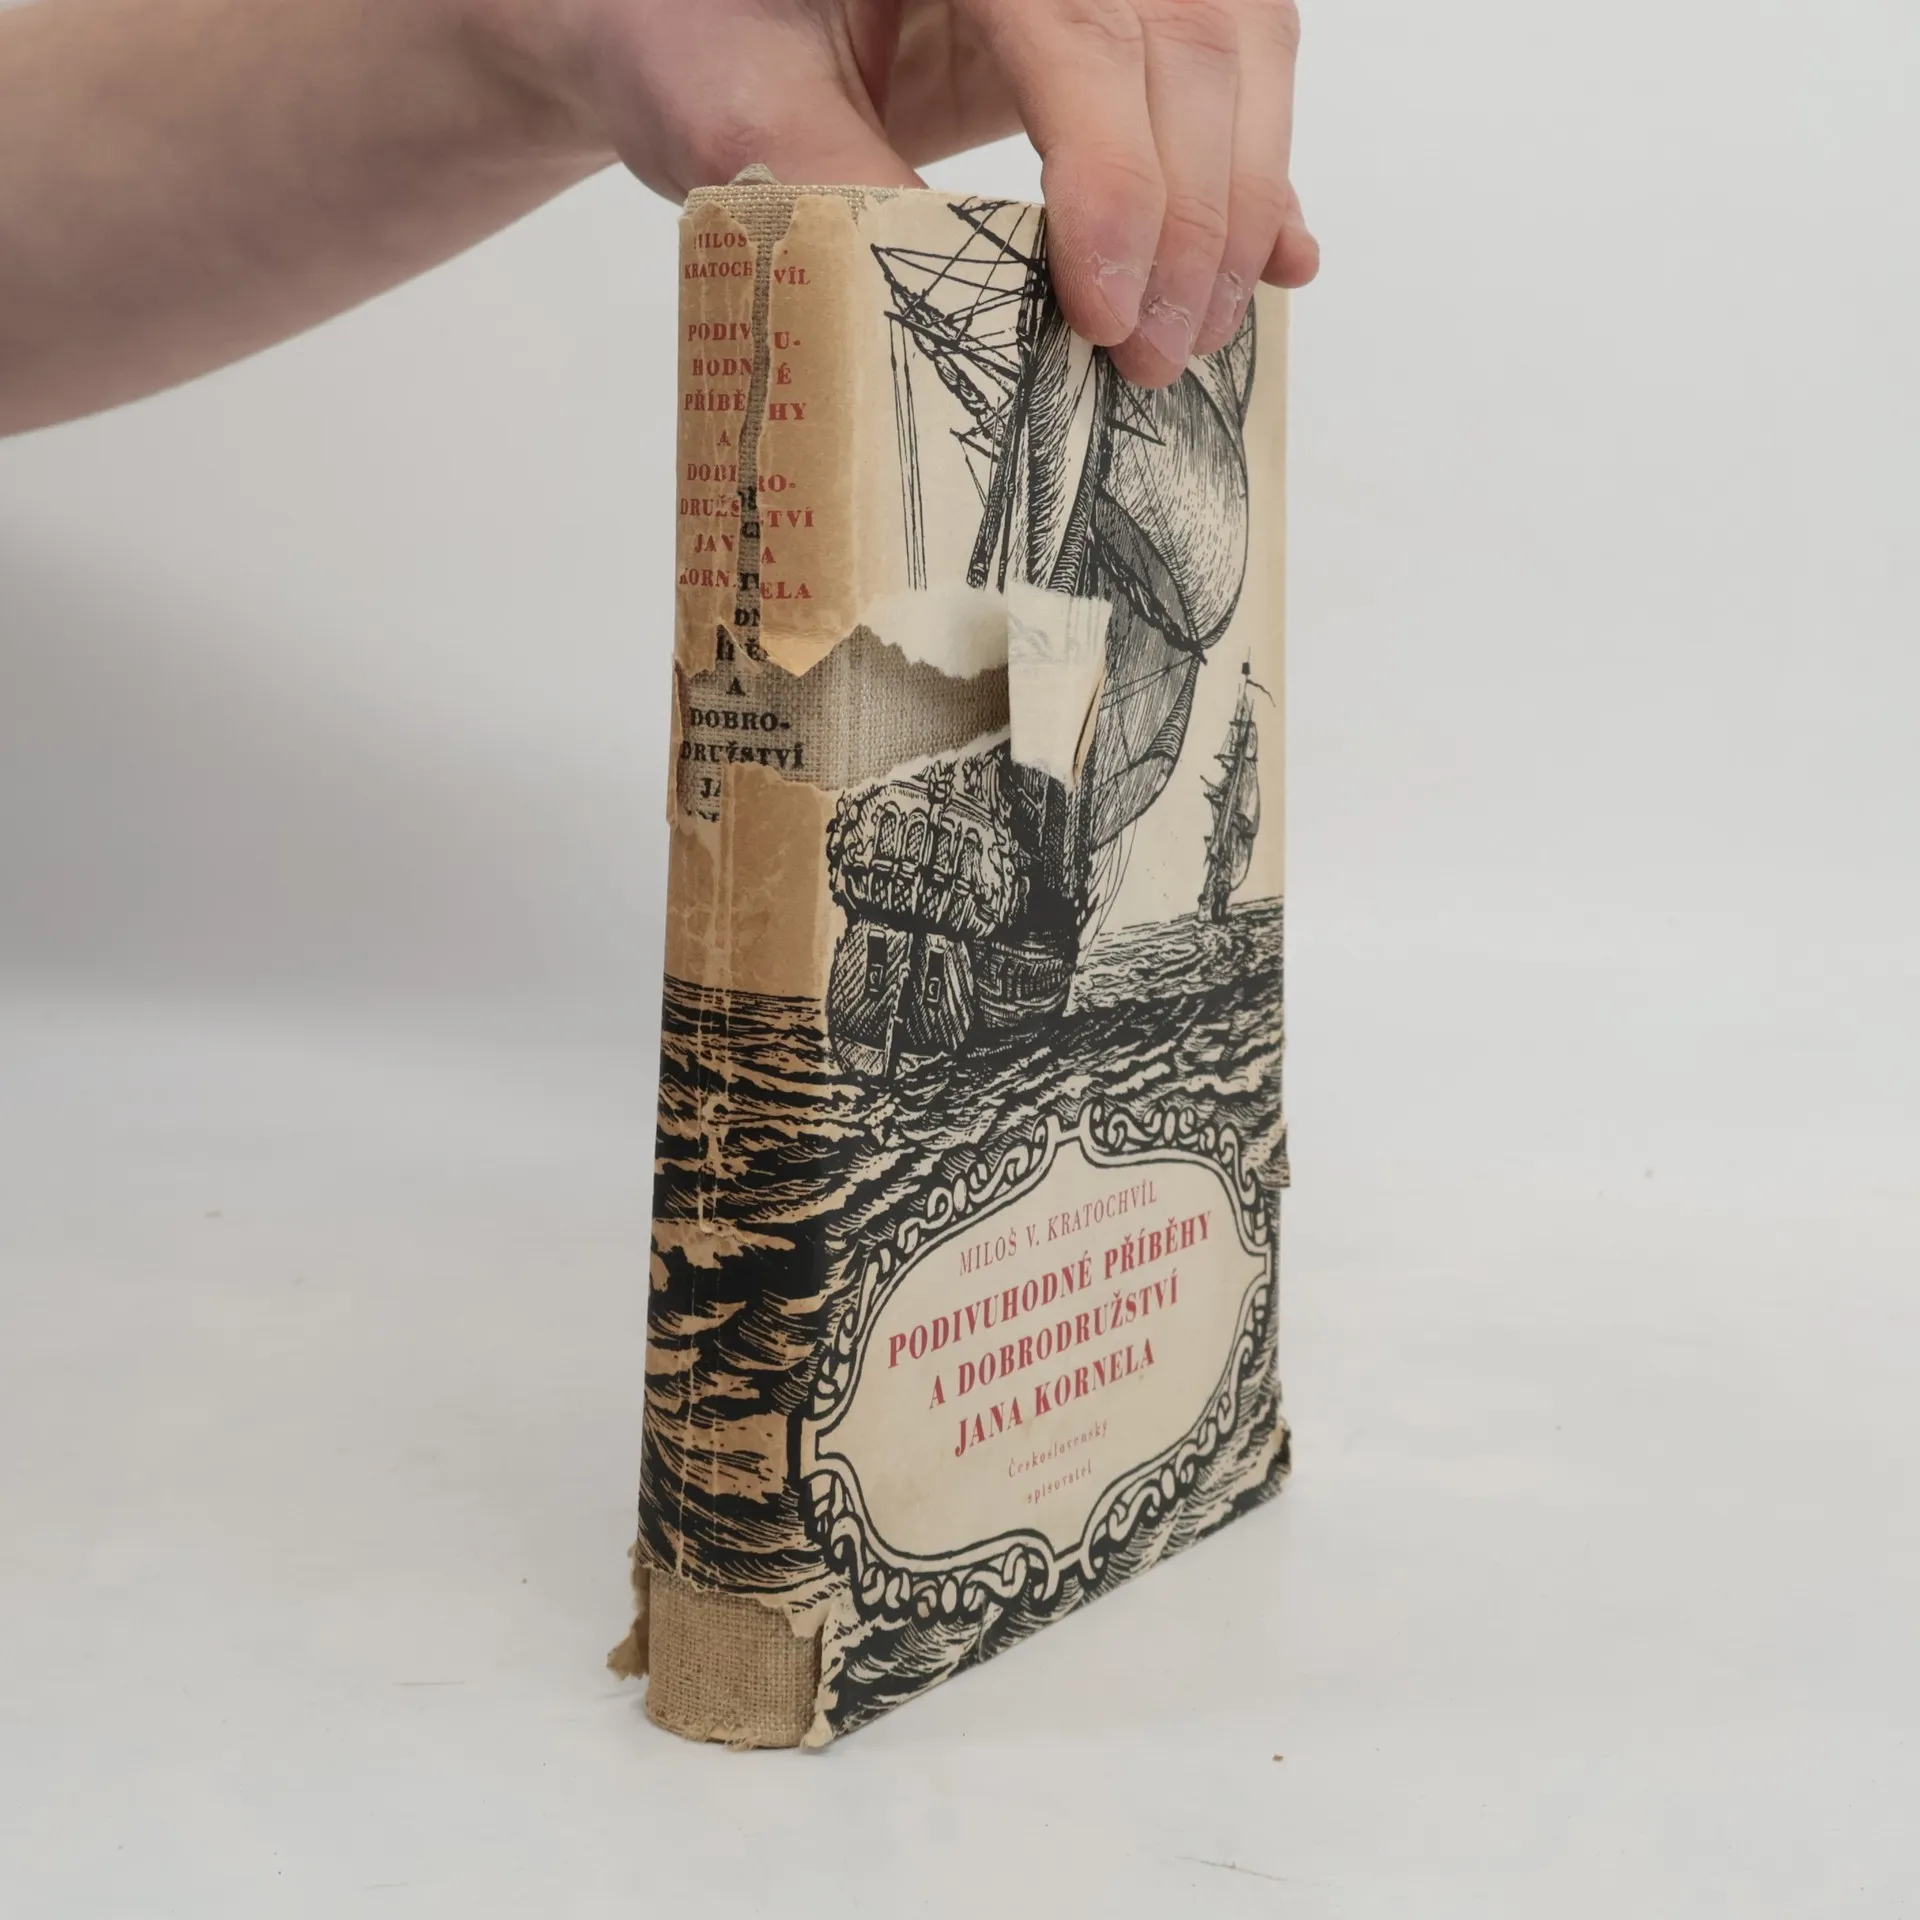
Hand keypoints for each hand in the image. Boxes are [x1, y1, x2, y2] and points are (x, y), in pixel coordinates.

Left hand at [501, 0, 1316, 385]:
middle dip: (1192, 213)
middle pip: (1186, 35)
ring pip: (1236, 43)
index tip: (1103, 314)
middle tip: (1157, 357)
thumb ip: (842, 190)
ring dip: (1238, 200)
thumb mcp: (732, 108)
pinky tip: (1282, 255)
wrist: (683, 5)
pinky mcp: (1112, 9)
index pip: (1077, 26)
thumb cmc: (688, 35)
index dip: (1113, 176)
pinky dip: (1259, 168)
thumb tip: (984, 320)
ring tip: (1201, 332)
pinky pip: (1226, 64)